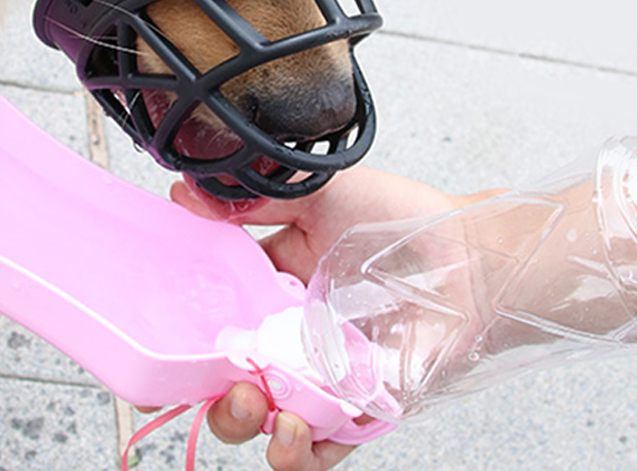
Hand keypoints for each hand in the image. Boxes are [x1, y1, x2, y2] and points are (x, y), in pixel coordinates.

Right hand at [170, 167, 477, 469]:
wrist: (470, 254)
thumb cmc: (401, 217)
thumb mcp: (317, 191)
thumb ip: (253, 199)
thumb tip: (186, 194)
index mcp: (274, 283)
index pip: (217, 316)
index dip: (188, 333)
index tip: (165, 338)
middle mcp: (292, 334)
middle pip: (231, 378)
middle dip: (215, 393)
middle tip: (227, 379)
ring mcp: (325, 373)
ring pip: (267, 419)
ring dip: (247, 425)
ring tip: (257, 406)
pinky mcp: (362, 406)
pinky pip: (324, 447)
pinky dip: (302, 452)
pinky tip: (297, 430)